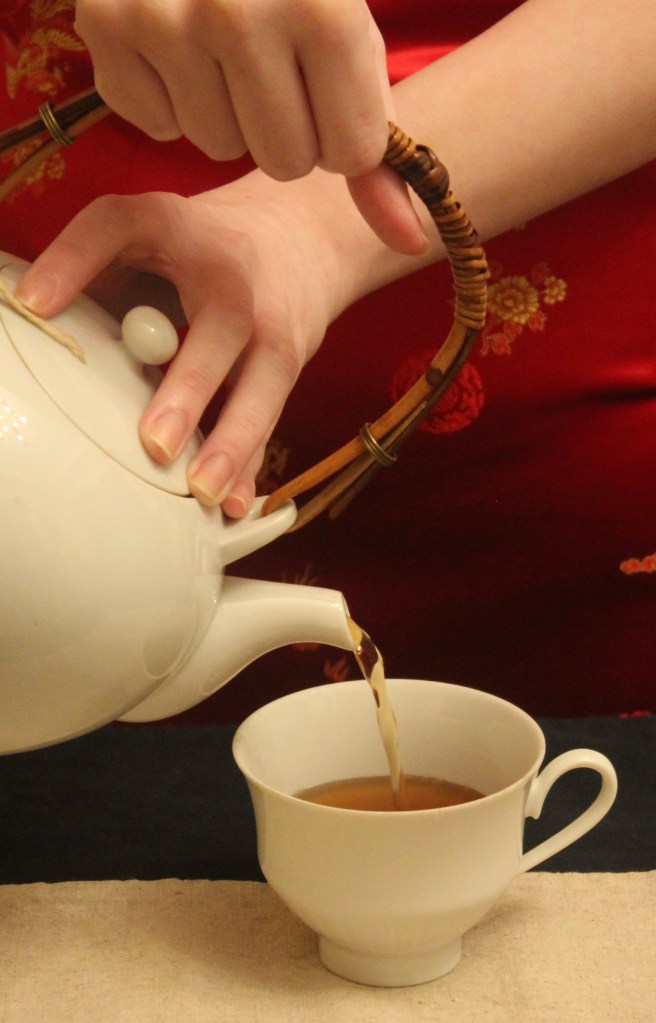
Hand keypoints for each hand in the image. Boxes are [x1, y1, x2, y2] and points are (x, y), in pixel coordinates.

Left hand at [14, 170, 393, 515]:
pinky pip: (272, 418)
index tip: (30, 303)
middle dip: (191, 387)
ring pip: (261, 384)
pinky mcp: (290, 364)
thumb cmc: (194, 253)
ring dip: (234, 441)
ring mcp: (269, 323)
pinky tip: (235, 504)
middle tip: (155, 443)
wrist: (295, 240)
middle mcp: (229, 276)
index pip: (120, 225)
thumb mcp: (145, 240)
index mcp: (173, 229)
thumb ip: (95, 274)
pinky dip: (253, 464)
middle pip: (220, 325)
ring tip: (202, 491)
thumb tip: (28, 324)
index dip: (75, 259)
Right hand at [73, 0, 427, 253]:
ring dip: (228, 114)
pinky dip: (171, 97)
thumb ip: (378, 150)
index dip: (343, 130)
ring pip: (218, 148)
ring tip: (222, 47)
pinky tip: (177, 45)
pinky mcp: (106, 26)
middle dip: (286, 128)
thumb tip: (409, 241)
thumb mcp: (351, 42)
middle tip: (273, 64)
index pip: (350, 157)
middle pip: (283, 162)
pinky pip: (158, 126)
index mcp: (322, 9)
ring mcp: (163, 18)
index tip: (329, 81)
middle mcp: (238, 13)